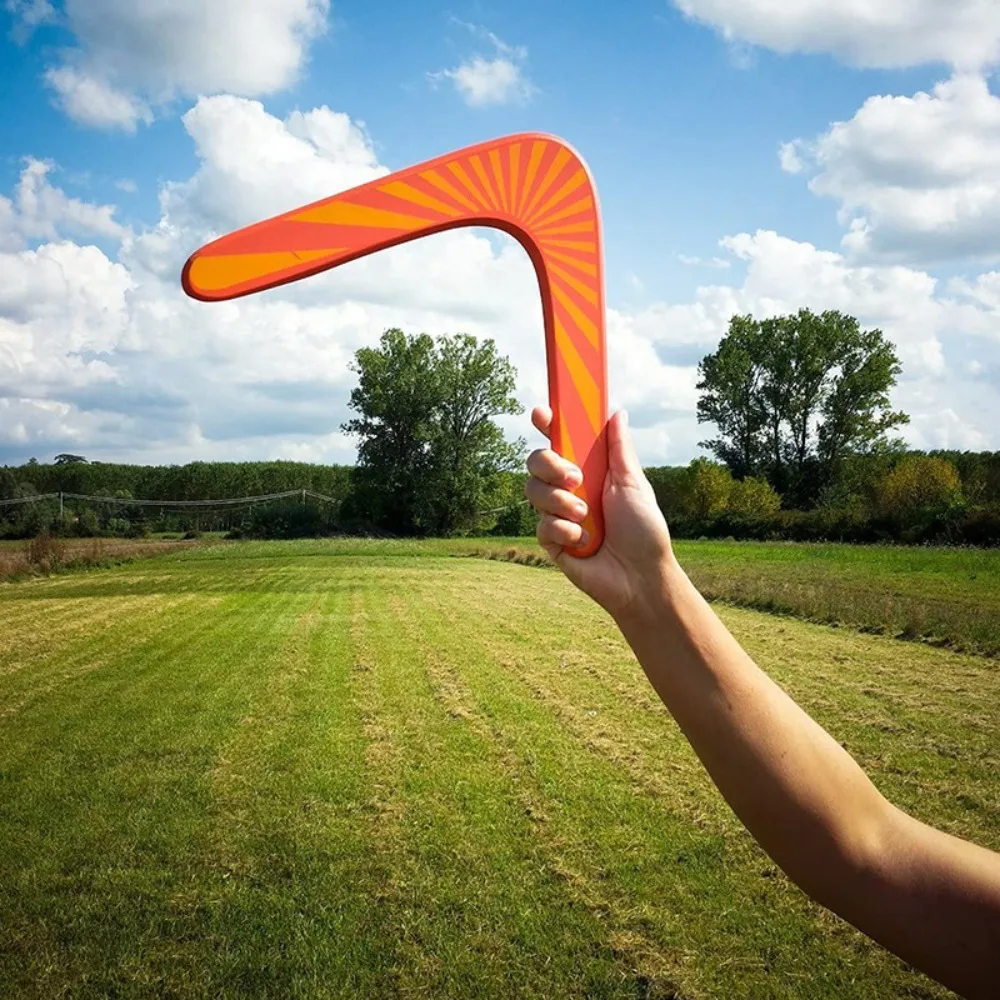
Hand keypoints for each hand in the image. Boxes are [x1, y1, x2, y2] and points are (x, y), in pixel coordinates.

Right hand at [524, 406, 675, 621]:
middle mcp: (569, 488)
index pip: (561, 441)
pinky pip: (541, 524)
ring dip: (560, 502)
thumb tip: (617, 413)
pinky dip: (563, 530)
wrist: (640, 576)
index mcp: (588, 470)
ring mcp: (557, 514)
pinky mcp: (551, 540)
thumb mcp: (633, 483)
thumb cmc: (643, 530)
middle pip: (536, 461)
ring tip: (586, 517)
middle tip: (575, 478)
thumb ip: (618, 449)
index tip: (541, 413)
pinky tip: (584, 541)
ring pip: (533, 491)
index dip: (547, 424)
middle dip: (549, 465)